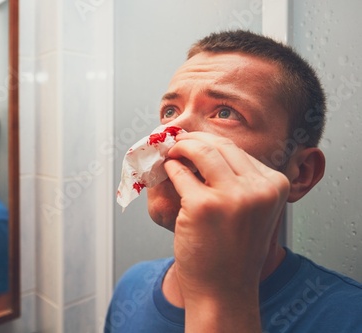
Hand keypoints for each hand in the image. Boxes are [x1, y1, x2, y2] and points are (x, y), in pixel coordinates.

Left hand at [164, 132, 289, 304]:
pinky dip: (170, 168)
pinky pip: (179, 173)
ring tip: (170, 153)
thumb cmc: (232, 251)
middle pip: (219, 144)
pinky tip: (167, 171)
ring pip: (200, 150)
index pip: (237, 150)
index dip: (210, 142)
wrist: (222, 290)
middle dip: (193, 140)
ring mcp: (232, 197)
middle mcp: (259, 188)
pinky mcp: (203, 206)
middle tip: (176, 143)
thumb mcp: (250, 209)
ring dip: (180, 148)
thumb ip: (238, 179)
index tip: (193, 142)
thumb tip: (204, 144)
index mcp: (275, 186)